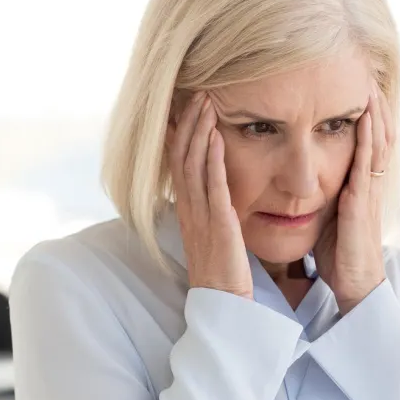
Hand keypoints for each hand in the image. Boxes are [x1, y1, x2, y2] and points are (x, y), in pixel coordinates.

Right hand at [167, 92, 253, 297]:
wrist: (222, 305)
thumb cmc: (221, 274)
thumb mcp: (210, 236)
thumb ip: (209, 212)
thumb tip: (212, 194)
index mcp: (187, 211)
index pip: (177, 163)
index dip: (179, 133)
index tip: (184, 107)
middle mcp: (189, 209)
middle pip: (181, 157)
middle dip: (188, 123)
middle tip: (198, 93)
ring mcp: (201, 216)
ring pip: (193, 164)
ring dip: (199, 131)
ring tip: (206, 102)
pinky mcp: (219, 224)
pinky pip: (213, 186)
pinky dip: (213, 158)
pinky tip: (216, 136)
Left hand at [314, 86, 392, 313]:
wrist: (353, 285)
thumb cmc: (338, 254)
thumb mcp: (327, 216)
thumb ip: (321, 195)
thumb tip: (300, 182)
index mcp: (358, 185)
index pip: (365, 143)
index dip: (364, 117)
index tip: (354, 89)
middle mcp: (368, 184)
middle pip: (377, 135)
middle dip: (374, 107)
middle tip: (368, 74)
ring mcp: (368, 191)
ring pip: (378, 143)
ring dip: (375, 113)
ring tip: (370, 84)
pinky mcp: (362, 202)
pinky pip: (368, 163)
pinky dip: (369, 137)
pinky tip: (364, 117)